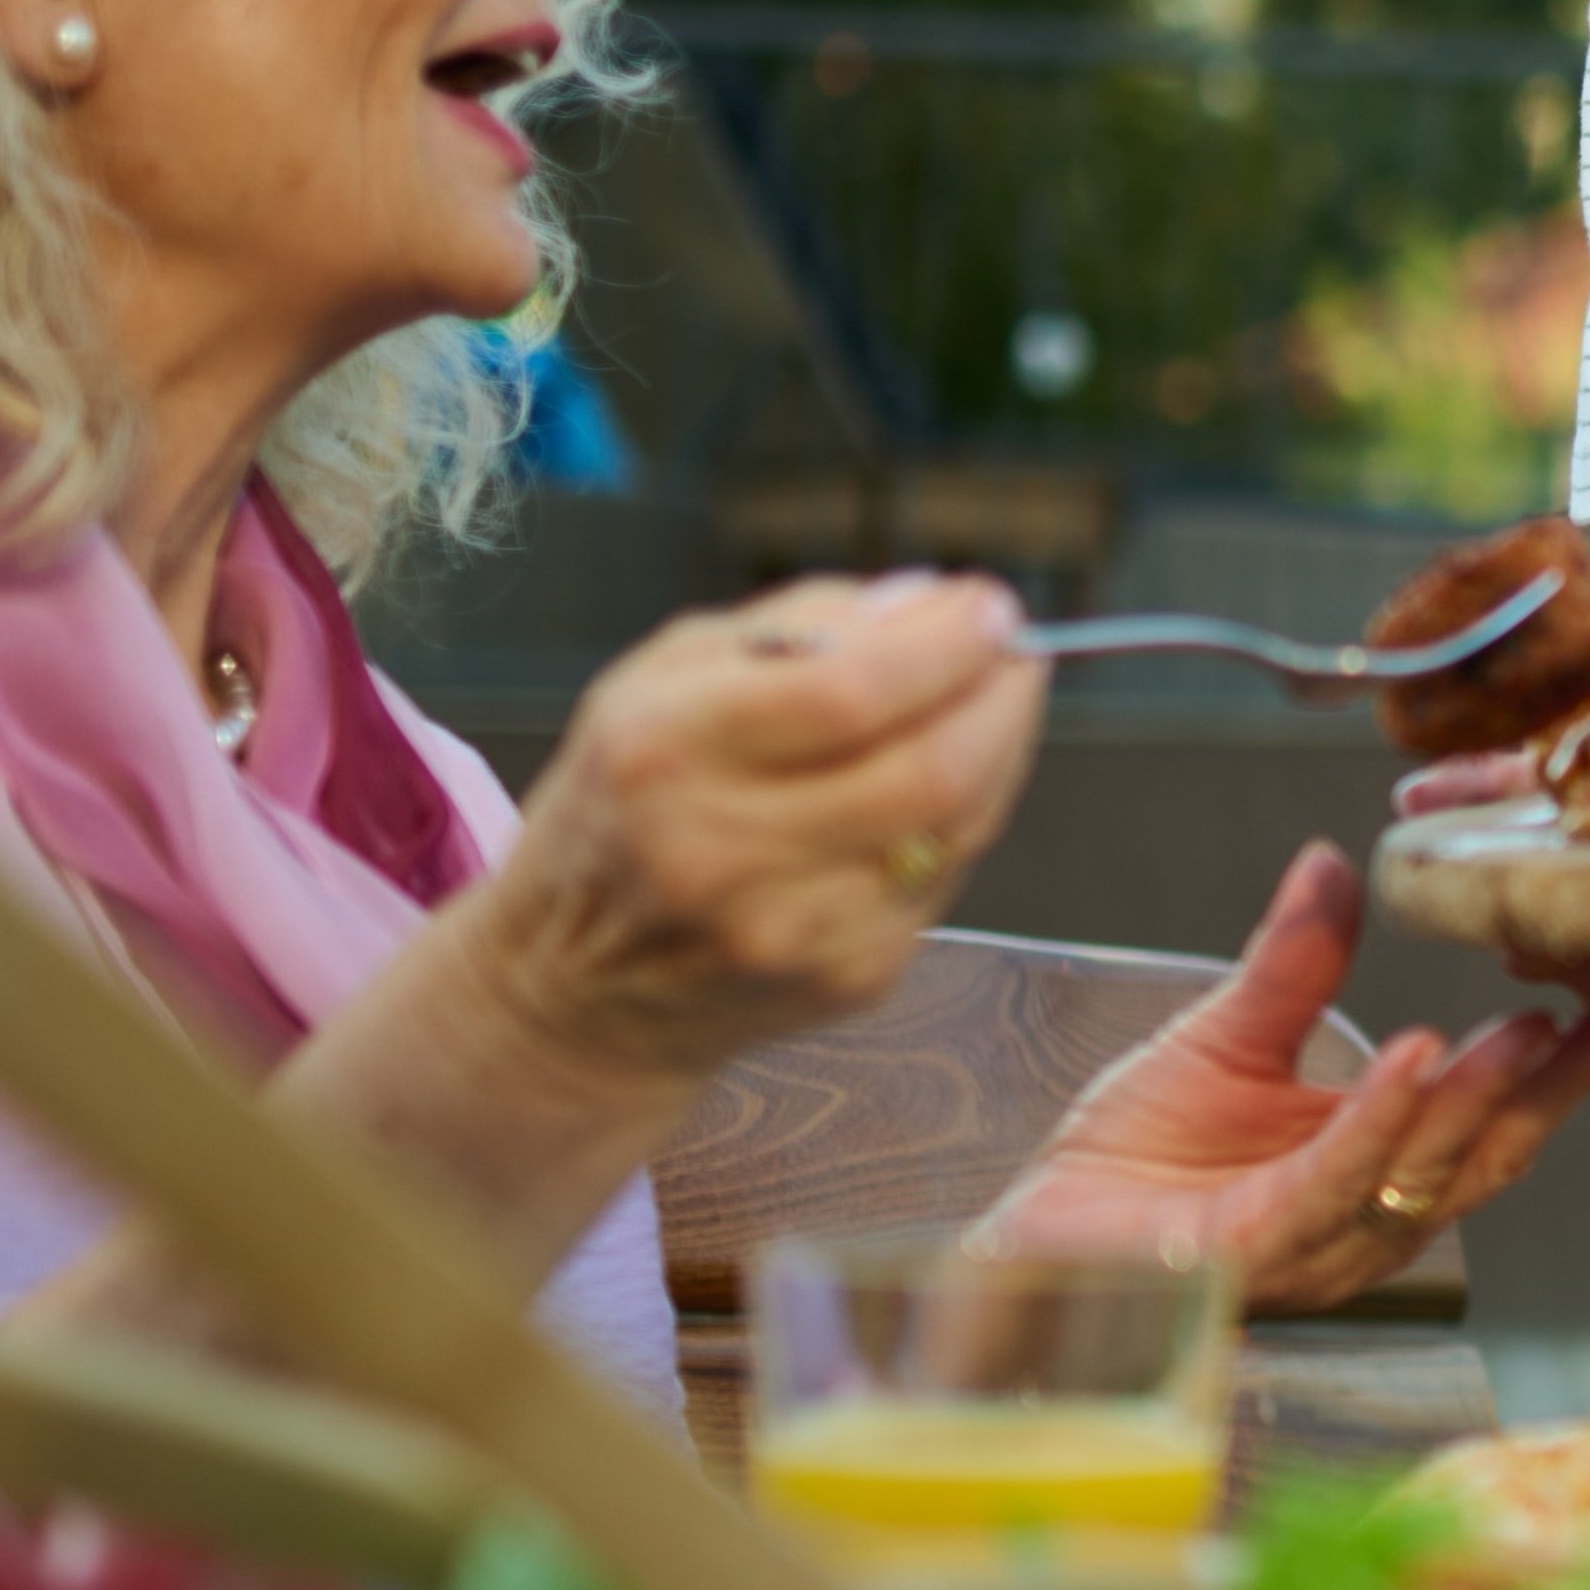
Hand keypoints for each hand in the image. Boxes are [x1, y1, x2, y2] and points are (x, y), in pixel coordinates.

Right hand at [463, 575, 1049, 1088]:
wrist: (572, 986)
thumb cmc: (625, 802)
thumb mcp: (663, 678)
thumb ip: (799, 623)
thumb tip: (932, 602)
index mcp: (667, 752)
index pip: (849, 692)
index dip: (944, 645)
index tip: (989, 606)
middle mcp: (723, 851)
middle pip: (928, 770)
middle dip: (1001, 696)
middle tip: (1017, 652)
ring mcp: (791, 930)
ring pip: (958, 825)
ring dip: (1001, 750)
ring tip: (995, 703)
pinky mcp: (846, 978)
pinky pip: (948, 877)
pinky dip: (966, 816)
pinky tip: (944, 785)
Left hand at [980, 846, 1589, 1311]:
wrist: (1034, 1240)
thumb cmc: (1127, 1160)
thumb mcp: (1231, 1035)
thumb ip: (1298, 962)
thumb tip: (1338, 857)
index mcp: (1380, 1163)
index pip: (1496, 1114)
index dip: (1570, 1066)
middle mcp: (1370, 1217)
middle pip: (1486, 1150)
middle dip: (1555, 1084)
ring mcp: (1319, 1241)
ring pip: (1423, 1169)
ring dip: (1479, 1097)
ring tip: (1526, 1027)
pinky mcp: (1256, 1250)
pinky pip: (1334, 1180)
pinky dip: (1382, 1118)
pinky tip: (1418, 1058)